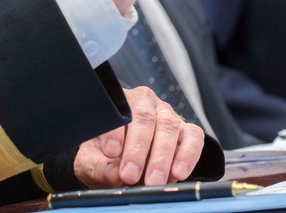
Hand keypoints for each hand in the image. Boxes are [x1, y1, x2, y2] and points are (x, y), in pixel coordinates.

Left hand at [72, 87, 204, 187]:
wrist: (128, 161)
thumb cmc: (105, 156)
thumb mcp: (93, 160)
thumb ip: (99, 166)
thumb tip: (114, 173)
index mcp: (118, 104)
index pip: (117, 112)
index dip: (115, 132)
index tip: (111, 152)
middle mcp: (145, 103)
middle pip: (144, 118)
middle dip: (138, 149)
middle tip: (130, 175)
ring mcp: (167, 115)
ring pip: (169, 127)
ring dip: (162, 157)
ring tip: (154, 181)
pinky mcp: (186, 130)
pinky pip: (193, 137)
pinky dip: (188, 154)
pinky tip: (178, 173)